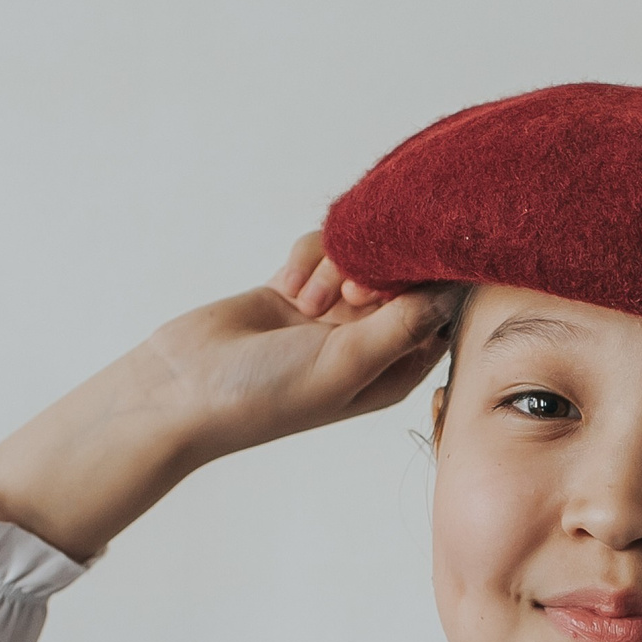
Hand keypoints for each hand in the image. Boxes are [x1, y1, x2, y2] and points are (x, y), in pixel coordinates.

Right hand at [159, 231, 453, 459]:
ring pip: (363, 255)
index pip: (442, 312)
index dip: (429, 285)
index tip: (396, 282)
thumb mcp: (347, 362)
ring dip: (337, 265)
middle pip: (406, 275)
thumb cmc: (270, 392)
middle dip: (380, 271)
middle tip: (350, 292)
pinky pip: (325, 249)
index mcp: (396, 368)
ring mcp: (336, 313)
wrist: (185, 386)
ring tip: (304, 299)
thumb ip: (403, 325)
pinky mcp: (301, 288)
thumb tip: (455, 293)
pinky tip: (285, 286)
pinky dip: (309, 258)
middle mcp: (373, 340)